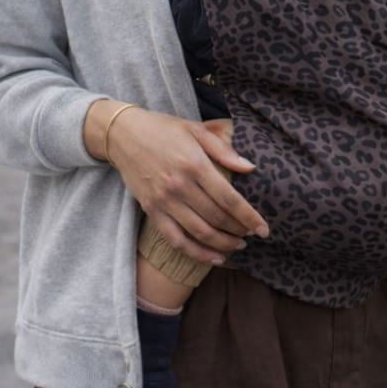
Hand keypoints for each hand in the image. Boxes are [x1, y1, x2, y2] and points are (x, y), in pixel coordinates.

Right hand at [88, 102, 268, 264]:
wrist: (123, 135)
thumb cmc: (163, 129)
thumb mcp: (196, 130)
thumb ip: (224, 150)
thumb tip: (250, 168)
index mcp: (194, 164)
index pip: (228, 198)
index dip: (248, 217)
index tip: (263, 229)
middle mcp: (179, 185)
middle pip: (216, 218)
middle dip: (239, 231)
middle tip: (251, 235)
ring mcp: (164, 201)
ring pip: (199, 233)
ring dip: (222, 244)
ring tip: (237, 246)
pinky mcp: (152, 211)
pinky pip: (176, 240)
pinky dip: (197, 253)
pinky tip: (213, 257)